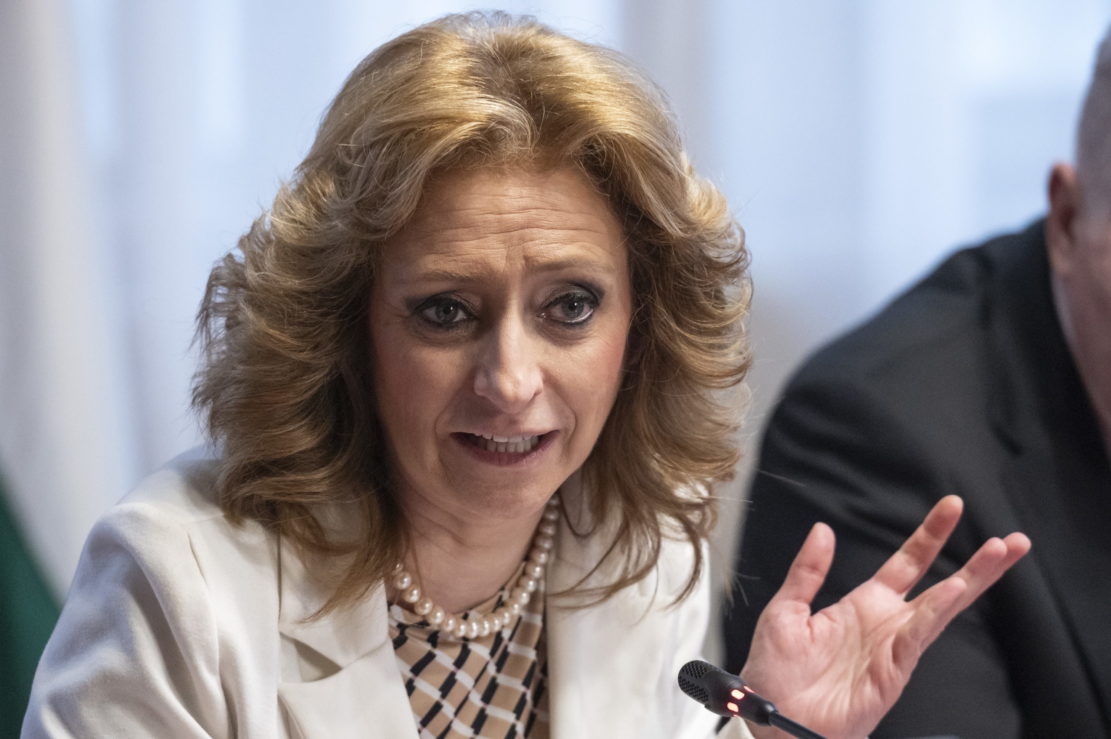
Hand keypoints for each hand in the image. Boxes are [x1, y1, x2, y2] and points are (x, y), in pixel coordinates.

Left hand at [739, 495, 1029, 738]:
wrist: (771, 716)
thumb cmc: (776, 672)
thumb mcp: (785, 608)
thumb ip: (807, 570)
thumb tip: (823, 530)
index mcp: (863, 604)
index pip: (908, 562)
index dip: (931, 535)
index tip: (952, 507)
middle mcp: (887, 623)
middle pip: (942, 584)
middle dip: (977, 563)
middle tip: (1008, 538)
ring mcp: (894, 647)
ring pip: (943, 607)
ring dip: (973, 580)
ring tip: (998, 552)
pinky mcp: (892, 670)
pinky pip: (919, 635)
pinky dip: (937, 612)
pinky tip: (955, 589)